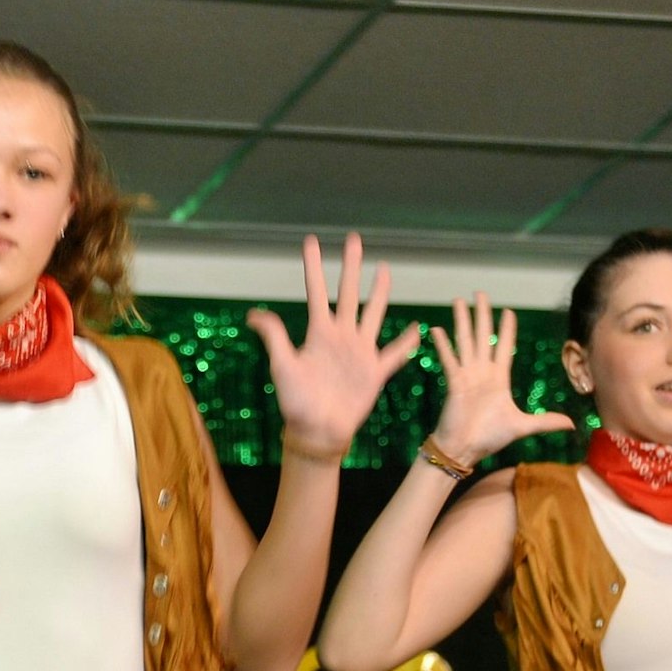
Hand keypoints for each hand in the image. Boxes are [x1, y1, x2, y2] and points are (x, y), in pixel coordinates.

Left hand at [245, 233, 419, 460]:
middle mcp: (341, 336)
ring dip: (379, 293)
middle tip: (354, 239)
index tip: (311, 241)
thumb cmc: (296, 402)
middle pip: (348, 293)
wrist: (317, 431)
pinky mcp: (375, 372)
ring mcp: (359, 352)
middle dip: (351, 266)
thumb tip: (254, 315)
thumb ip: (275, 338)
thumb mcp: (282, 366)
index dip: (314, 266)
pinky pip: (395, 354)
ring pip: (373, 314)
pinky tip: (417, 330)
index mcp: (318, 333)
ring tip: (384, 269)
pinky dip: (406, 343)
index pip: (317, 291)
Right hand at [428, 293, 573, 464]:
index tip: (507, 311)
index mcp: (498, 378)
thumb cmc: (489, 438)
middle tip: (480, 294)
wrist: (465, 449)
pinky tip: (437, 329)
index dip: (506, 328)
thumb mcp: (522, 426)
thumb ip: (545, 422)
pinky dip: (443, 345)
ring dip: (462, 321)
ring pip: (465, 341)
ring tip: (458, 301)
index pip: (503, 346)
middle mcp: (482, 372)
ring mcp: (467, 375)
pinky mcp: (454, 382)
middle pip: (483, 336)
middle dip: (482, 314)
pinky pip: (449, 359)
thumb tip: (572, 425)